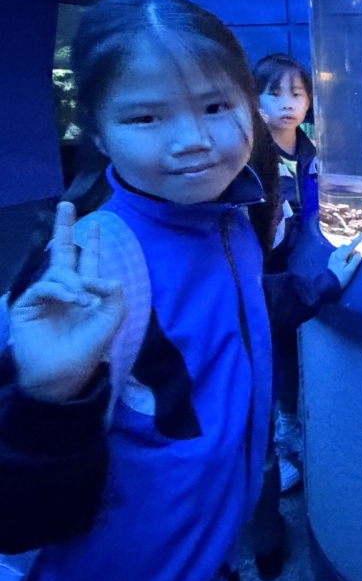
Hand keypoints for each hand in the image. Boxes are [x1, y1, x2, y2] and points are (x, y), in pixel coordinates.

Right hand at [9, 203, 125, 402]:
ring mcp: (45, 295)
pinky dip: (61, 290)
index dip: (92, 244)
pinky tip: (74, 299)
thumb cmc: (87, 349)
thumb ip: (113, 294)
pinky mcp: (28, 303)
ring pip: (58, 270)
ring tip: (83, 299)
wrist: (62, 375)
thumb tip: (101, 275)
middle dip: (65, 229)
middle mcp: (65, 289)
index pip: (88, 261)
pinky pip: (45, 285)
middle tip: (66, 205)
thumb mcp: (111, 320)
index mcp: (86, 291)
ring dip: (73, 281)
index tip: (95, 224)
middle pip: (63, 252)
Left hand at [327, 231, 361, 289]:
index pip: (352, 245)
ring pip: (343, 249)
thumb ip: (355, 261)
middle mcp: (336, 253)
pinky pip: (340, 252)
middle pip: (347, 246)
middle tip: (353, 262)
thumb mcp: (350, 271)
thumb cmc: (340, 278)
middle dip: (352, 251)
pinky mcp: (332, 258)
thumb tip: (358, 253)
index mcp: (341, 255)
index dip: (359, 239)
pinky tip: (344, 263)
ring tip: (348, 264)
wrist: (328, 284)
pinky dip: (344, 255)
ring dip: (348, 253)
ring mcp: (333, 255)